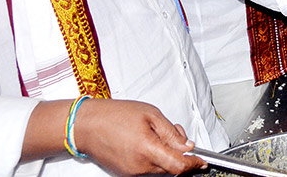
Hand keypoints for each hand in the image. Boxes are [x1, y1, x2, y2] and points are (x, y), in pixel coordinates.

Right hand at [73, 99, 205, 175]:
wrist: (86, 125)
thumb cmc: (113, 116)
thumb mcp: (150, 114)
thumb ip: (171, 133)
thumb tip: (187, 145)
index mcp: (147, 150)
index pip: (179, 166)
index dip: (193, 164)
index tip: (201, 160)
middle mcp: (139, 166)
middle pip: (171, 168)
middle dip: (180, 153)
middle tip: (177, 133)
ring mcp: (131, 172)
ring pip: (160, 168)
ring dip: (166, 155)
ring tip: (157, 133)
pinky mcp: (125, 173)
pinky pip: (147, 168)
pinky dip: (154, 158)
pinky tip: (148, 142)